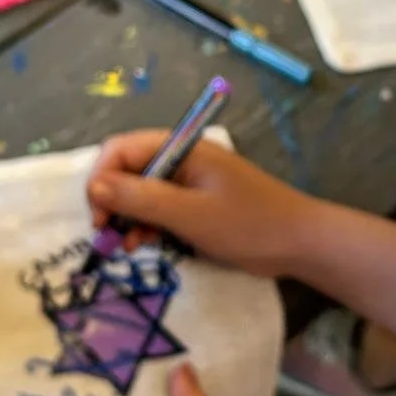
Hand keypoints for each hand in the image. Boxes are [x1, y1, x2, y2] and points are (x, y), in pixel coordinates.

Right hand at [88, 132, 323, 278]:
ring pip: (140, 192)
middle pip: (127, 170)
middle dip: (111, 201)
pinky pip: (159, 209)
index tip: (99, 217)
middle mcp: (182, 159)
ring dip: (127, 217)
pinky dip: (147, 226)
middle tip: (106, 237)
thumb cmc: (249, 225)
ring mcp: (190, 182)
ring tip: (127, 247)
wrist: (301, 244)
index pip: (121, 148)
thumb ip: (141, 199)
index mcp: (182, 148)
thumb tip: (94, 186)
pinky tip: (145, 245)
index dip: (102, 179)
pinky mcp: (197, 205)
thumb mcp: (190, 215)